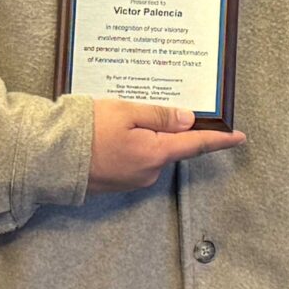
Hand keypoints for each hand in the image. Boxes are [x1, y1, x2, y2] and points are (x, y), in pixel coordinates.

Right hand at [88, 99, 245, 192]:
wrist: (49, 158)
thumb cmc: (86, 130)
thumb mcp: (126, 112)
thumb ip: (159, 115)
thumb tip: (187, 120)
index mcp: (155, 154)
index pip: (196, 146)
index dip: (219, 140)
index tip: (239, 138)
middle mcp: (148, 172)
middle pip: (170, 146)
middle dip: (166, 128)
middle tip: (149, 106)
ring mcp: (131, 180)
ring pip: (150, 152)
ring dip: (144, 135)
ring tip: (121, 117)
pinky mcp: (115, 182)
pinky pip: (133, 159)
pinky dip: (130, 145)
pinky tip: (113, 132)